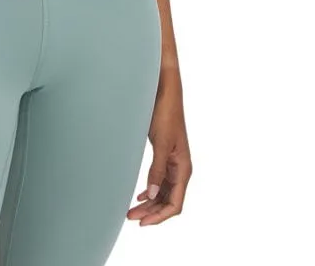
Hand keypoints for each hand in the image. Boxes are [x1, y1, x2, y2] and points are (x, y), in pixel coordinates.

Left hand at [127, 79, 191, 225]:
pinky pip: (160, 180)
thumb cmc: (167, 113)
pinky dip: (151, 190)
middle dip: (151, 212)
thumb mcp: (161, 143)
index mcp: (183, 168)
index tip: (143, 222)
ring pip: (163, 192)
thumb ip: (157, 169)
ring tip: (132, 210)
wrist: (165, 92)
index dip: (160, 216)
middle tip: (131, 217)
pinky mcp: (165, 155)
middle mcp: (180, 168)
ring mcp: (173, 162)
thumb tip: (152, 195)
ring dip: (150, 203)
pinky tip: (141, 195)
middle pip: (168, 201)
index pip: (175, 203)